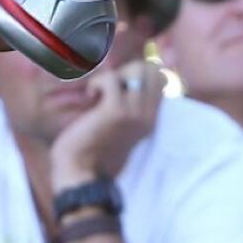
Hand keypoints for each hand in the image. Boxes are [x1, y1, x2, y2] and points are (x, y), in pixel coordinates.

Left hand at [49, 60, 165, 189]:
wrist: (82, 173)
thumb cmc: (94, 150)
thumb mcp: (121, 128)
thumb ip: (129, 108)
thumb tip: (122, 81)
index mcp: (151, 119)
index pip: (160, 78)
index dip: (138, 72)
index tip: (118, 86)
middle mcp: (148, 115)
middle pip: (152, 69)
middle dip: (128, 69)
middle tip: (110, 88)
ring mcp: (135, 113)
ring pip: (137, 69)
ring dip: (114, 75)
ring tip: (101, 94)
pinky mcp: (116, 112)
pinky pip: (111, 78)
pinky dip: (97, 83)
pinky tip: (90, 98)